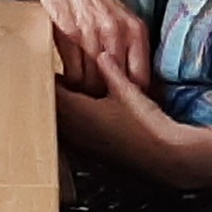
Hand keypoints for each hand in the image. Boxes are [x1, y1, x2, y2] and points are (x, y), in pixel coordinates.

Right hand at [20, 0, 149, 91]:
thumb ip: (131, 50)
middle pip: (115, 85)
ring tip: (83, 87)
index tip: (124, 101)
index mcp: (136, 31)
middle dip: (107, 95)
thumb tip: (135, 87)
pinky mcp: (69, 35)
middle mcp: (117, 33)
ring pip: (93, 83)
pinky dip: (71, 81)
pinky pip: (74, 74)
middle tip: (100, 97)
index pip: (141, 79)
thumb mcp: (123, 21)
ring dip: (87, 90)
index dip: (131, 95)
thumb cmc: (95, 2)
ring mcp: (92, 34)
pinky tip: (69, 76)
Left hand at [55, 46, 194, 179]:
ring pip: (59, 121)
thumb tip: (102, 54)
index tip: (49, 63)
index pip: (51, 91)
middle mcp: (73, 131)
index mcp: (77, 112)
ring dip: (61, 107)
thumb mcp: (127, 91)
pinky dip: (71, 120)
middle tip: (56, 74)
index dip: (48, 76)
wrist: (163, 157)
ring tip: (68, 91)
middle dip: (53, 91)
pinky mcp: (89, 151)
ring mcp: (80, 144)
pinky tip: (83, 111)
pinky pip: (69, 132)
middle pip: (51, 107)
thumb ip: (110, 70)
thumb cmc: (146, 125)